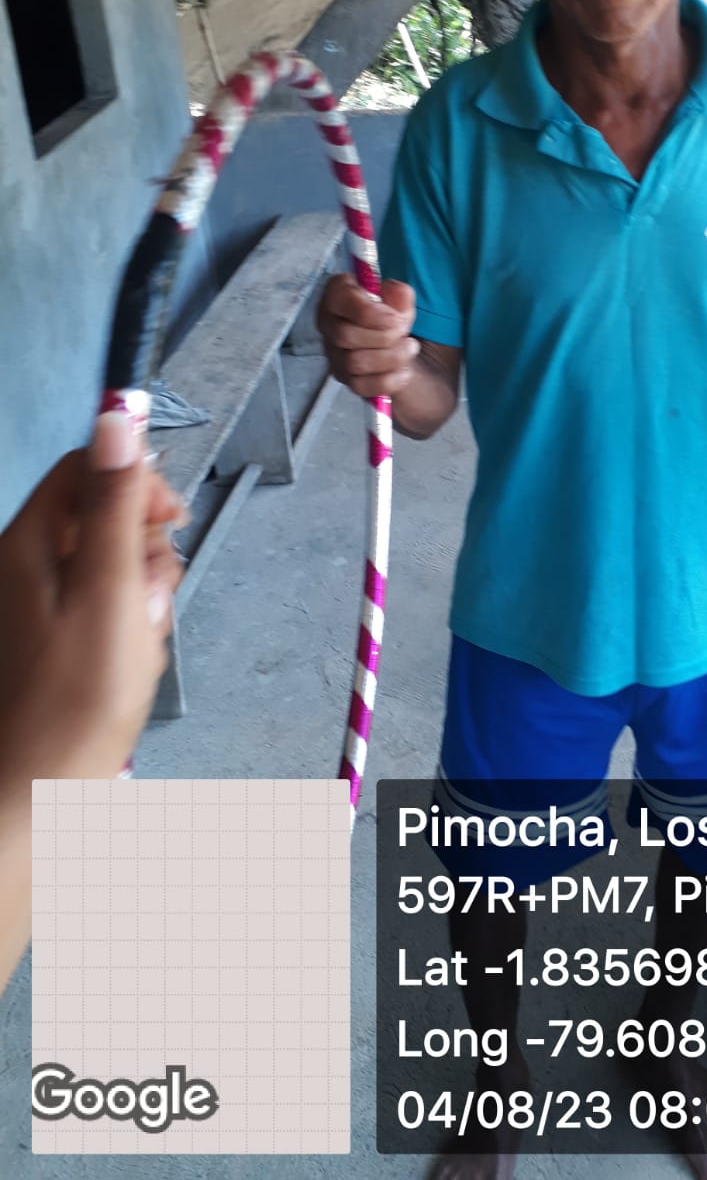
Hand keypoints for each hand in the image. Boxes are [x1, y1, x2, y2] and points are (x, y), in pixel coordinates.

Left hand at [0, 415, 182, 789]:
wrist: (33, 801)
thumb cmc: (76, 700)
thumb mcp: (110, 593)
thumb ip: (117, 506)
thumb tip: (118, 414)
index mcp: (28, 544)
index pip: (87, 467)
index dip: (137, 482)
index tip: (174, 523)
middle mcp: (23, 565)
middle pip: (104, 517)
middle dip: (147, 553)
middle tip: (151, 605)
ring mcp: (35, 608)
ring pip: (112, 567)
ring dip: (143, 597)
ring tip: (141, 646)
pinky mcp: (50, 645)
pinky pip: (103, 611)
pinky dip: (128, 630)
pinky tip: (131, 666)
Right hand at [317, 274, 420, 397]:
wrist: (398, 344)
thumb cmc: (391, 316)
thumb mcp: (400, 300)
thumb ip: (399, 294)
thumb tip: (397, 293)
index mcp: (338, 294)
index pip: (339, 300)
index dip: (368, 312)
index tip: (394, 319)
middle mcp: (329, 323)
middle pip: (344, 335)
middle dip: (384, 336)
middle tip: (403, 333)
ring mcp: (333, 353)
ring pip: (354, 362)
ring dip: (391, 358)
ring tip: (409, 348)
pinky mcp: (344, 377)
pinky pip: (360, 386)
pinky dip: (388, 380)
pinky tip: (404, 371)